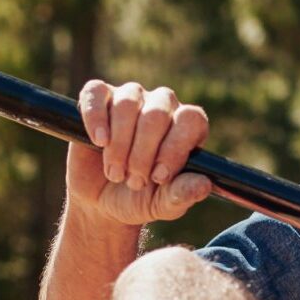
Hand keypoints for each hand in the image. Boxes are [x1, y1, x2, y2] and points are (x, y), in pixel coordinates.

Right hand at [68, 79, 212, 226]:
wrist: (101, 201)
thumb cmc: (139, 198)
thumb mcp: (161, 205)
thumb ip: (181, 195)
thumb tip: (203, 185)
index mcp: (186, 127)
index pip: (190, 121)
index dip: (175, 148)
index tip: (159, 177)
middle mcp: (162, 105)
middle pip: (157, 114)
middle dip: (142, 154)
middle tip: (134, 182)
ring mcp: (130, 97)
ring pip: (128, 104)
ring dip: (119, 144)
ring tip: (115, 173)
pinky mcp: (98, 98)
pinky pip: (96, 93)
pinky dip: (96, 117)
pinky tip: (99, 141)